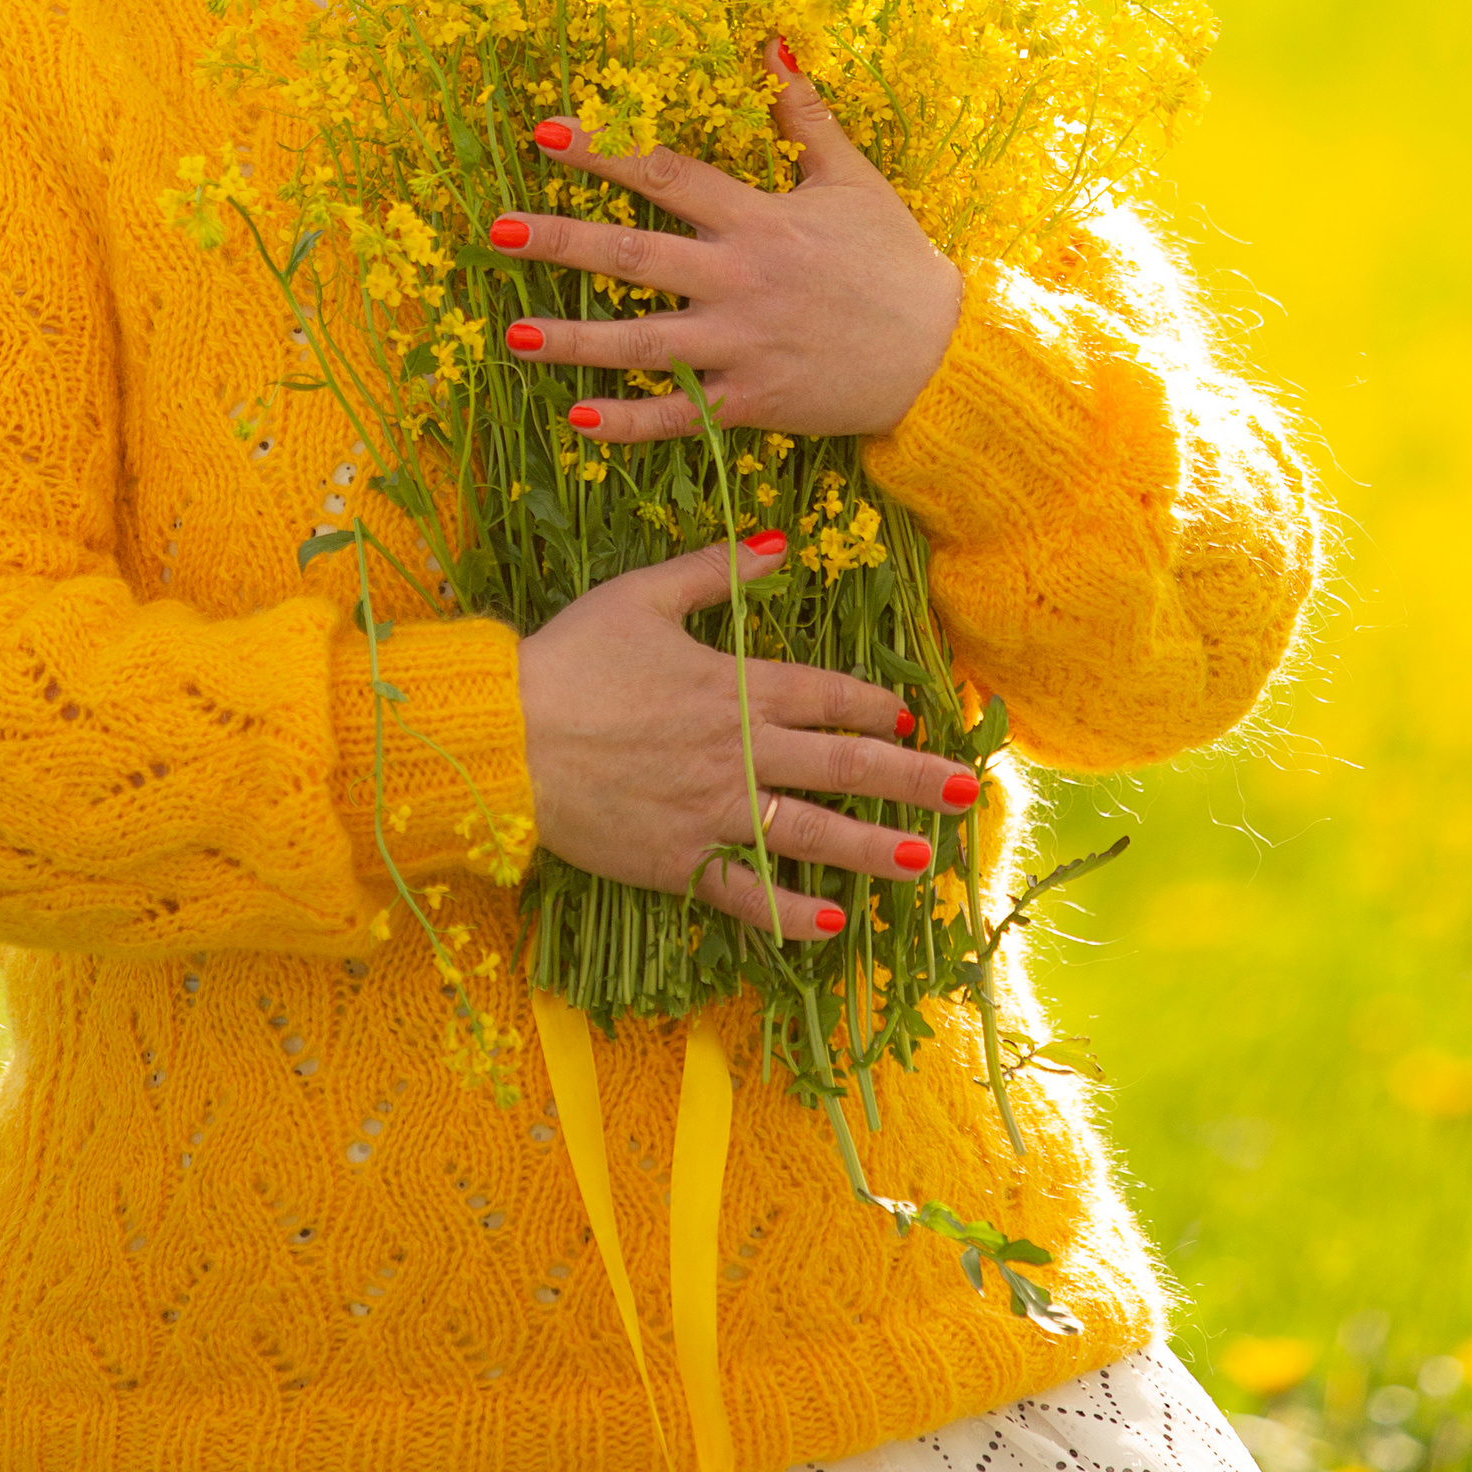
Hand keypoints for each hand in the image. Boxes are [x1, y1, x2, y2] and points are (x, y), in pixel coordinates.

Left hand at [488, 39, 964, 445]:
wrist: (944, 355)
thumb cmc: (896, 261)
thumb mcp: (853, 179)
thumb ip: (804, 117)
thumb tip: (772, 45)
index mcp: (759, 219)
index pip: (667, 176)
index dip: (605, 151)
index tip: (545, 133)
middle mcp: (740, 280)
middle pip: (634, 257)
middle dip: (562, 243)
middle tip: (497, 232)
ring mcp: (741, 346)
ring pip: (642, 342)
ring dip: (572, 341)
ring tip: (510, 336)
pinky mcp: (752, 402)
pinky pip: (680, 414)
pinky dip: (630, 421)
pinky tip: (577, 420)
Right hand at [515, 536, 979, 942]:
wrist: (508, 736)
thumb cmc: (570, 658)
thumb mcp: (642, 595)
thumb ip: (718, 571)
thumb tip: (782, 544)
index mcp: (735, 685)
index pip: (825, 695)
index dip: (869, 705)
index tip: (905, 716)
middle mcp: (739, 751)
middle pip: (841, 765)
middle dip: (908, 778)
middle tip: (962, 791)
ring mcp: (714, 811)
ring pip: (811, 832)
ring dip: (874, 848)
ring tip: (925, 862)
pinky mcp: (680, 860)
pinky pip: (746, 891)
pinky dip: (790, 911)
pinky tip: (832, 927)